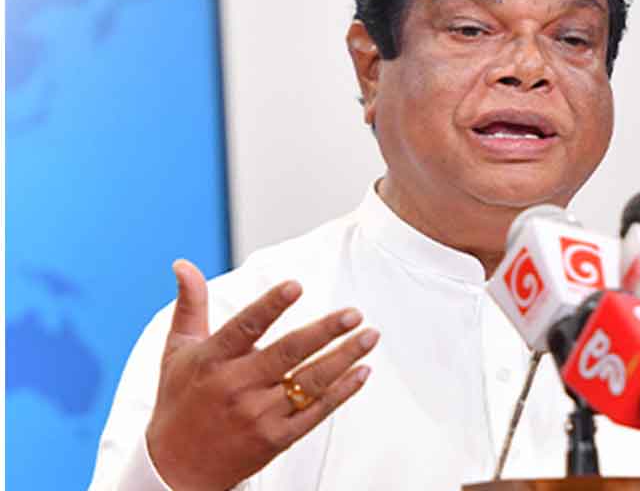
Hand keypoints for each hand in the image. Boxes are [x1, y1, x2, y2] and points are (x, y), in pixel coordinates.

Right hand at [145, 260, 377, 490]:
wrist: (175, 469)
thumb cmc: (179, 402)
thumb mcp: (177, 351)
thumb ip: (190, 305)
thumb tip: (183, 264)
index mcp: (211, 361)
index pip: (244, 328)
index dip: (270, 306)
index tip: (295, 286)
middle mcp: (235, 387)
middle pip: (287, 353)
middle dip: (324, 332)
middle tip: (354, 313)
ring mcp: (257, 415)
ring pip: (309, 383)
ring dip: (344, 358)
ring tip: (370, 336)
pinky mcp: (275, 439)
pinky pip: (315, 413)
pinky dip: (342, 392)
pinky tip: (362, 372)